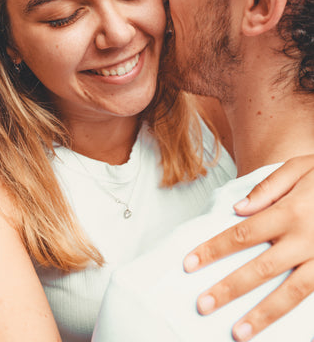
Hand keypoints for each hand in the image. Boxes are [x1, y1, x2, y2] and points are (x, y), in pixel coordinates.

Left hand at [183, 155, 313, 340]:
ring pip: (290, 292)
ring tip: (239, 333)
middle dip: (230, 288)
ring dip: (263, 314)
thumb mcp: (300, 168)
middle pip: (260, 268)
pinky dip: (295, 312)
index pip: (242, 234)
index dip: (214, 250)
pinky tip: (278, 327)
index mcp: (290, 212)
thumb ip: (269, 187)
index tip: (189, 263)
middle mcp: (304, 239)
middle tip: (203, 305)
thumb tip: (238, 209)